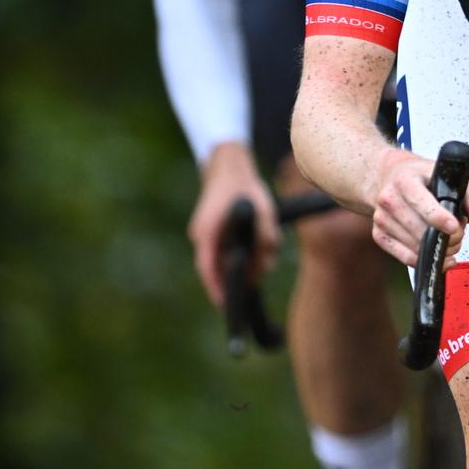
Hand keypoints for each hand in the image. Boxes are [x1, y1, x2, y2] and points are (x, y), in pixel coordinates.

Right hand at [187, 143, 278, 308]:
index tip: (225, 304)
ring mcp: (202, 232)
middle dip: (231, 280)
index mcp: (208, 230)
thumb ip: (267, 240)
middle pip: (212, 267)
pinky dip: (232, 256)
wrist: (229, 164)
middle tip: (250, 289)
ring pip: (218, 258)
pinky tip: (250, 256)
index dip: (215, 289)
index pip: (207, 268)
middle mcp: (201, 234)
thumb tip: (266, 268)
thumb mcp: (264, 212)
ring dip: (235, 266)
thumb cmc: (246, 187)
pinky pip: (220, 249)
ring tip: (256, 269)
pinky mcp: (209, 230)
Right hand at [368, 148, 468, 267]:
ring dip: (437, 250)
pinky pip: (404, 257)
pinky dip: (423, 261)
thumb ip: (468, 196)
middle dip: (446, 238)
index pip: (421, 202)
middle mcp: (390, 199)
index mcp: (405, 180)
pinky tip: (437, 256)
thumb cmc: (419, 176)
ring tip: (448, 240)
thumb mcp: (445, 176)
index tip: (454, 227)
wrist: (388, 176)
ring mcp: (381, 218)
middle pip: (420, 230)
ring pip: (414, 247)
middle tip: (459, 235)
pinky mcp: (379, 235)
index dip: (439, 217)